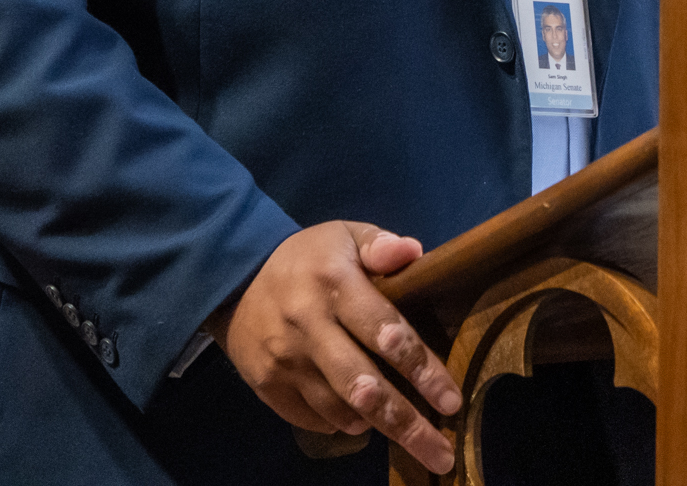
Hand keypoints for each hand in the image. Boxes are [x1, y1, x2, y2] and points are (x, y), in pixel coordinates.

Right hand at [214, 221, 459, 472]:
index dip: (422, 370)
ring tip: (411, 438)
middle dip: (406, 422)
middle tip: (441, 452)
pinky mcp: (266, 385)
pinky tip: (362, 421)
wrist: (235, 281)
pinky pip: (311, 418)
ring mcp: (285, 360)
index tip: (452, 400)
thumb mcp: (344, 235)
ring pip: (338, 409)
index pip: (386, 333)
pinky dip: (341, 424)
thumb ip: (380, 245)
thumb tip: (414, 252)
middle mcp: (309, 326)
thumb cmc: (308, 259)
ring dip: (377, 425)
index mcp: (335, 283)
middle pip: (364, 386)